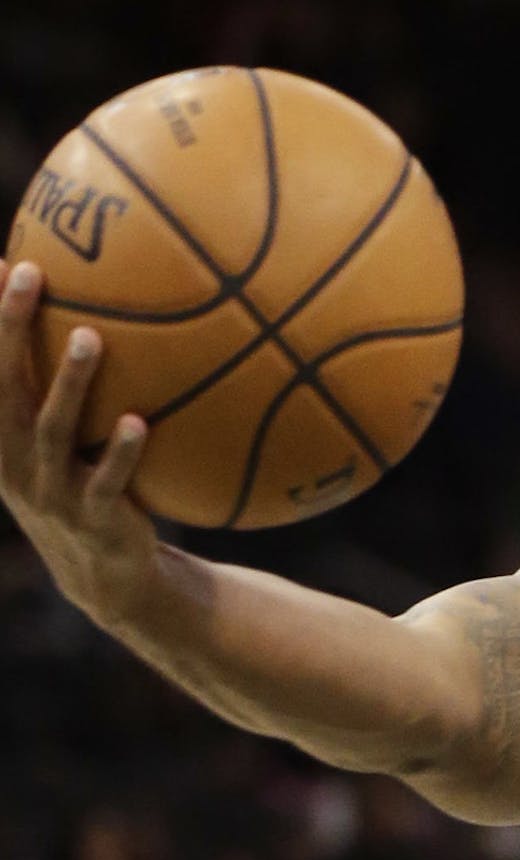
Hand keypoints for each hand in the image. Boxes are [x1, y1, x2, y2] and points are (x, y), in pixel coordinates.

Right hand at [0, 260, 158, 624]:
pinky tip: (140, 422)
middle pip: (4, 384)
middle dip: (11, 328)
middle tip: (29, 273)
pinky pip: (108, 479)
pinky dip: (121, 452)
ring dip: (71, 382)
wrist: (105, 574)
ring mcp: (52, 489)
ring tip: (91, 338)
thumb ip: (76, 390)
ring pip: (54, 429)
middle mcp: (16, 458)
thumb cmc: (90, 487)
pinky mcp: (94, 516)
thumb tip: (113, 322)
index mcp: (4, 435)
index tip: (0, 259)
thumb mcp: (71, 442)